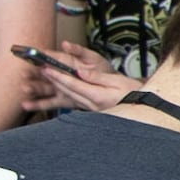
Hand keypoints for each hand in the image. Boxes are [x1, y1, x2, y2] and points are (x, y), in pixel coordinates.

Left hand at [24, 41, 140, 113]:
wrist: (143, 107)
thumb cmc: (133, 93)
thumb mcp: (116, 81)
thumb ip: (97, 78)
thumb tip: (80, 72)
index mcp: (97, 96)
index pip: (73, 84)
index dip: (58, 76)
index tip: (46, 69)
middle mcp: (91, 104)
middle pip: (66, 91)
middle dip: (51, 81)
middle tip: (38, 72)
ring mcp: (90, 109)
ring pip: (67, 98)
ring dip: (51, 92)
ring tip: (36, 89)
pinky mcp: (91, 110)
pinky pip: (72, 103)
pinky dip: (61, 97)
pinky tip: (53, 96)